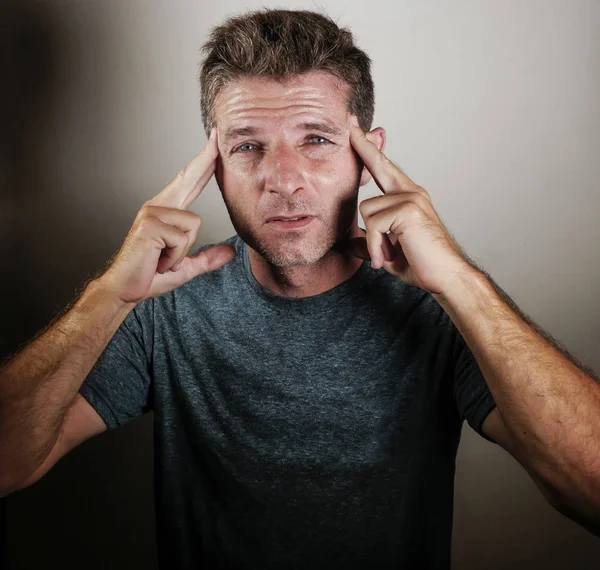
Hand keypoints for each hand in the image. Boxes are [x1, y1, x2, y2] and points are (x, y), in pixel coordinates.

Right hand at [99, 128, 235, 303]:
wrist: (124, 290)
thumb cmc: (150, 276)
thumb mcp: (186, 267)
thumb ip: (208, 258)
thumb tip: (231, 252)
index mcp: (166, 212)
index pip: (189, 182)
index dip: (204, 163)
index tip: (214, 142)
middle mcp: (157, 206)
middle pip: (189, 177)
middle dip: (206, 158)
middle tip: (216, 132)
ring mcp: (152, 213)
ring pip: (193, 225)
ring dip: (183, 252)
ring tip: (164, 260)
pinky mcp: (150, 225)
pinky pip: (183, 238)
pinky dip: (176, 257)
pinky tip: (159, 261)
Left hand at [348, 114, 473, 295]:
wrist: (445, 278)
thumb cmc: (421, 264)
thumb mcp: (386, 252)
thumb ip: (369, 243)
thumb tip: (348, 244)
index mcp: (407, 197)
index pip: (383, 168)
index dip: (368, 149)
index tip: (355, 129)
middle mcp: (411, 192)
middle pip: (378, 164)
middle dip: (361, 144)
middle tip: (349, 120)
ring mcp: (412, 198)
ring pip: (367, 210)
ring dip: (372, 240)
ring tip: (387, 254)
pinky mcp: (409, 209)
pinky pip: (374, 224)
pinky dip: (376, 246)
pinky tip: (387, 256)